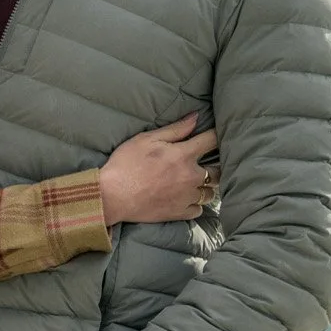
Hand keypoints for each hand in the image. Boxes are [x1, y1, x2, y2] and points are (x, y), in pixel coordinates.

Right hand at [98, 115, 219, 224]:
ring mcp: (187, 197)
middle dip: (216, 166)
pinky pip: (199, 210)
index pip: (211, 141)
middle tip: (209, 164)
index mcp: (183, 155)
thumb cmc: (126, 164)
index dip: (216, 135)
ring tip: (196, 183)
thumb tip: (196, 117)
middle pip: (218, 171)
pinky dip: (196, 205)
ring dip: (206, 187)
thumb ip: (175, 129)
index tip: (216, 135)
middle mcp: (191, 176)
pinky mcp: (180, 213)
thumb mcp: (147, 139)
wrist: (112, 196)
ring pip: (210, 193)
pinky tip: (187, 199)